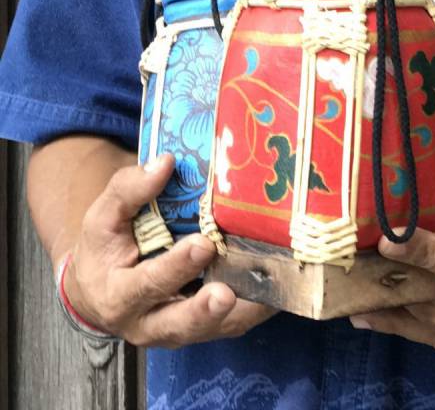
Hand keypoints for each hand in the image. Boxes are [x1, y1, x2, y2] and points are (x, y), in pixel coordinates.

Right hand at [62, 153, 275, 346]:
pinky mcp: (202, 329)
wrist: (100, 290)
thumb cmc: (105, 248)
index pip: (146, 285)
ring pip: (211, 329)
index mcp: (118, 295)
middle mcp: (147, 323)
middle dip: (204, 310)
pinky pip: (231, 325)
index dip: (175, 267)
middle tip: (226, 293)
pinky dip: (254, 308)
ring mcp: (177, 330)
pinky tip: (277, 286)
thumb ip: (128, 190)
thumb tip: (166, 162)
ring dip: (239, 312)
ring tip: (264, 293)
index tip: (202, 244)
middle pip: (178, 324)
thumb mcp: (102, 217)